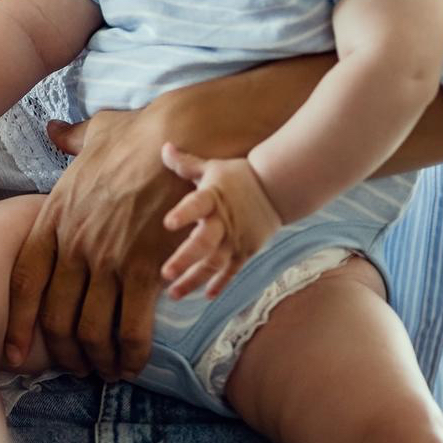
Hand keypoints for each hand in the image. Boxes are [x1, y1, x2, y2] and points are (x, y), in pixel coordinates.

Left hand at [2, 108, 189, 379]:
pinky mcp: (144, 268)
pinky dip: (131, 352)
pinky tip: (134, 363)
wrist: (181, 136)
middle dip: (63, 352)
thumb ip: (69, 140)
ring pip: (90, 329)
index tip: (14, 352)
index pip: (23, 282)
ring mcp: (107, 258)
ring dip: (98, 359)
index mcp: (53, 218)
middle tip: (76, 369)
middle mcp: (73, 244)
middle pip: (55, 316)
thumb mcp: (92, 134)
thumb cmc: (139, 135)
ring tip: (107, 372)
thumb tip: (53, 130)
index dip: (18, 323)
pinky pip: (131, 326)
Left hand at [157, 145, 282, 299]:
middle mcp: (224, 221)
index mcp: (212, 198)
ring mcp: (236, 239)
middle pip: (204, 243)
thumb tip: (164, 147)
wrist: (277, 188)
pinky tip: (206, 295)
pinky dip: (220, 283)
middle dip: (185, 259)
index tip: (168, 223)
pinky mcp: (246, 250)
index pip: (196, 205)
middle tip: (165, 274)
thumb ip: (186, 163)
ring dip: (194, 279)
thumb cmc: (238, 176)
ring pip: (214, 263)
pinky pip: (232, 271)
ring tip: (174, 293)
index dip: (183, 213)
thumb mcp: (212, 167)